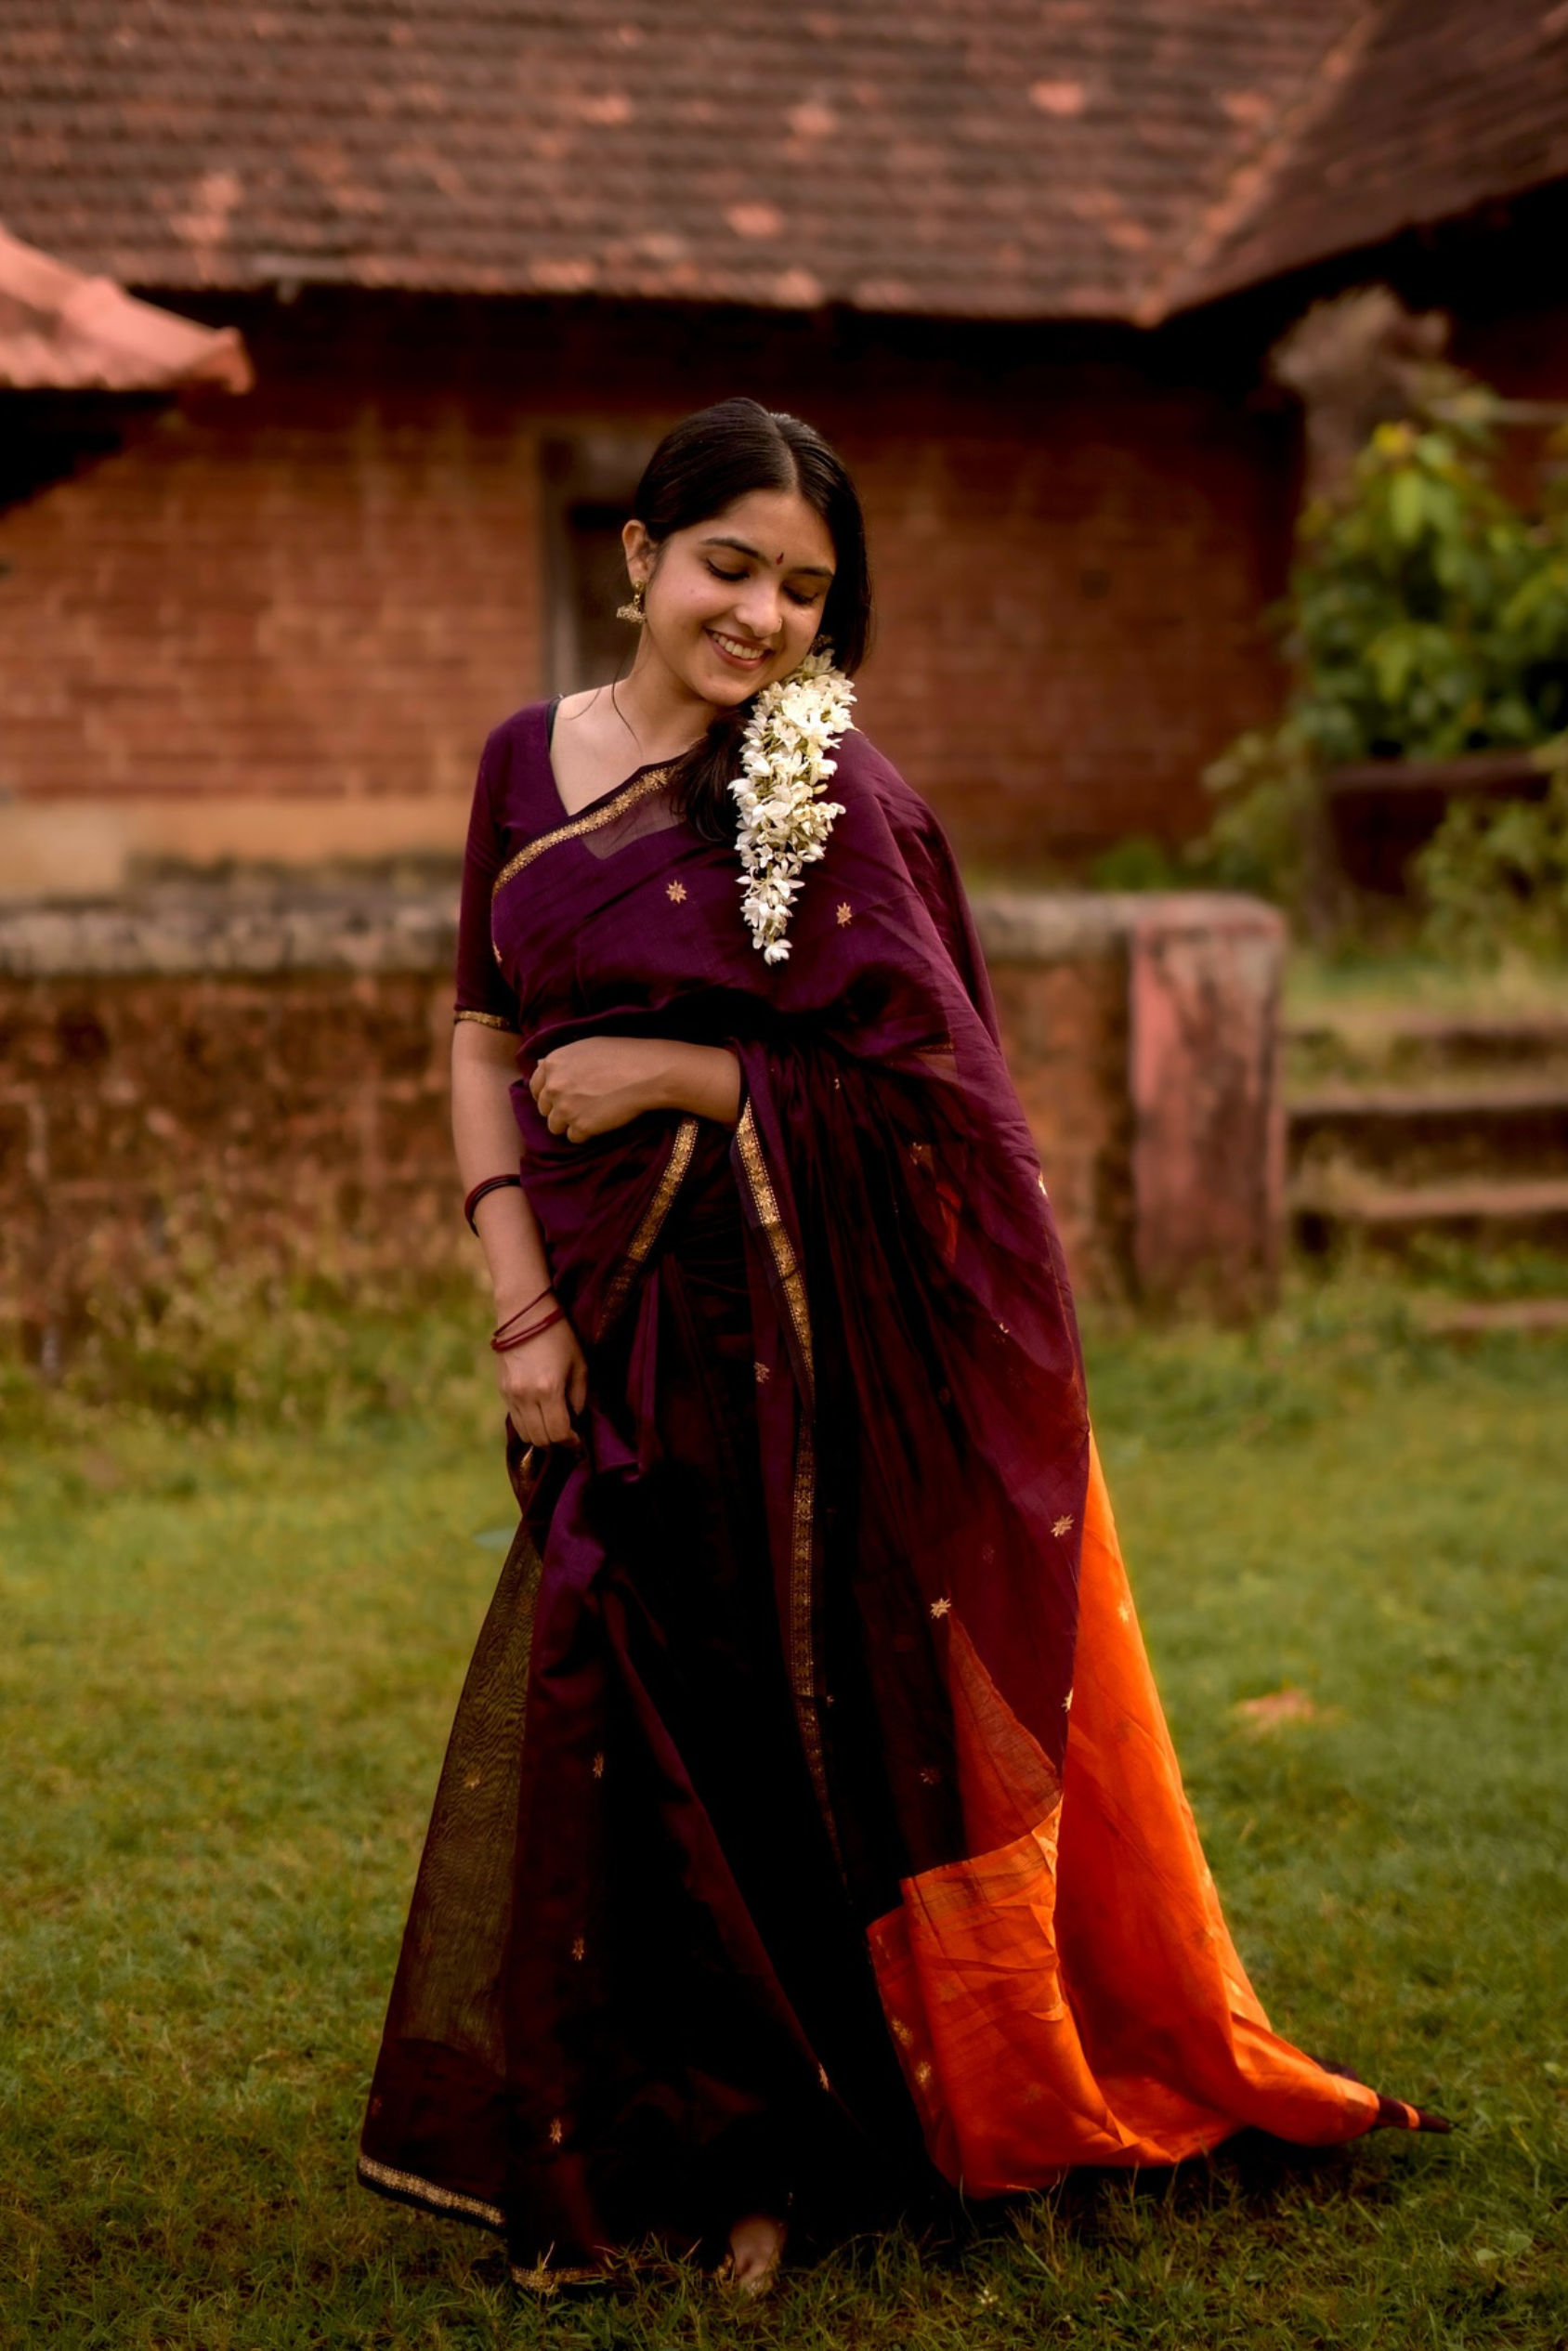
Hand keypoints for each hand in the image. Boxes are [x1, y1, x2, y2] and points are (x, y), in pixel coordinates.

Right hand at [495, 1312, 588, 1448]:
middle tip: (568, 1436)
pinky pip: (515, 1419)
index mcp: (549, 1389)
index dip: (571, 1443)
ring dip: (541, 1437)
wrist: (524, 1314)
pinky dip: (529, 1424)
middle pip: (540, 1438)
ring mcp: (510, 1394)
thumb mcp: (579, 1365)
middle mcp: (526, 1396)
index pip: (559, 1433)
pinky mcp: (502, 1390)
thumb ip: (579, 1398)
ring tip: (553, 1428)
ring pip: (524, 1433)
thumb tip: (576, 1421)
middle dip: (556, 1443)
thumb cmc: (559, 1336)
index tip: (579, 1443)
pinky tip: (540, 1415)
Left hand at [529, 1036, 671, 1140]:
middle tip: (579, 1107)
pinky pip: (574, 1138)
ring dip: (569, 1124)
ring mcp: (566, 1108)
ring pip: (555, 1126)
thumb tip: (540, 1064)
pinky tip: (599, 1123)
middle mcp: (554, 1086)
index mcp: (552, 1064)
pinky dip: (585, 1134)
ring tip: (589, 1116)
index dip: (547, 1094)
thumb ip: (561, 1060)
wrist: (646, 1072)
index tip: (558, 1098)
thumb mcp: (586, 1047)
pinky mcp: (581, 1126)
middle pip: (544, 1109)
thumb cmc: (621, 1054)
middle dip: (558, 1110)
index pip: (535, 1086)